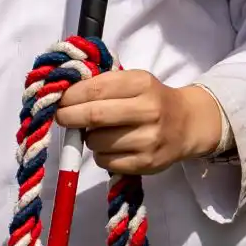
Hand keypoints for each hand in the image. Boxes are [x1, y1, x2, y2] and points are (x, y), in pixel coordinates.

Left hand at [54, 72, 226, 176]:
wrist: (188, 124)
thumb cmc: (151, 99)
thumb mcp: (134, 82)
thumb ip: (103, 85)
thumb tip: (62, 96)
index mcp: (142, 83)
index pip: (95, 89)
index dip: (70, 96)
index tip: (58, 100)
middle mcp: (148, 110)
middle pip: (94, 116)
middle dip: (69, 117)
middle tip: (60, 117)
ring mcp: (149, 139)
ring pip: (97, 141)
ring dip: (88, 138)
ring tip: (98, 132)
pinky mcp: (146, 163)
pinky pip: (106, 161)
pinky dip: (100, 155)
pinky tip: (111, 147)